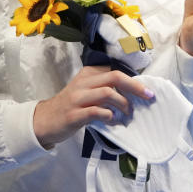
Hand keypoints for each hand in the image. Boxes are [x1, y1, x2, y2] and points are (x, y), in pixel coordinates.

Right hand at [33, 66, 154, 148]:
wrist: (44, 120)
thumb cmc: (70, 106)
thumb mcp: (84, 91)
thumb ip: (103, 88)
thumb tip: (130, 93)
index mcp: (87, 75)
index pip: (114, 71)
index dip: (133, 80)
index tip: (145, 89)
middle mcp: (83, 83)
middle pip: (114, 77)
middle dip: (135, 86)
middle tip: (148, 96)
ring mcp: (78, 98)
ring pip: (107, 93)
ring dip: (123, 103)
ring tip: (128, 113)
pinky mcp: (74, 114)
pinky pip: (96, 111)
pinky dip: (109, 116)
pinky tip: (113, 120)